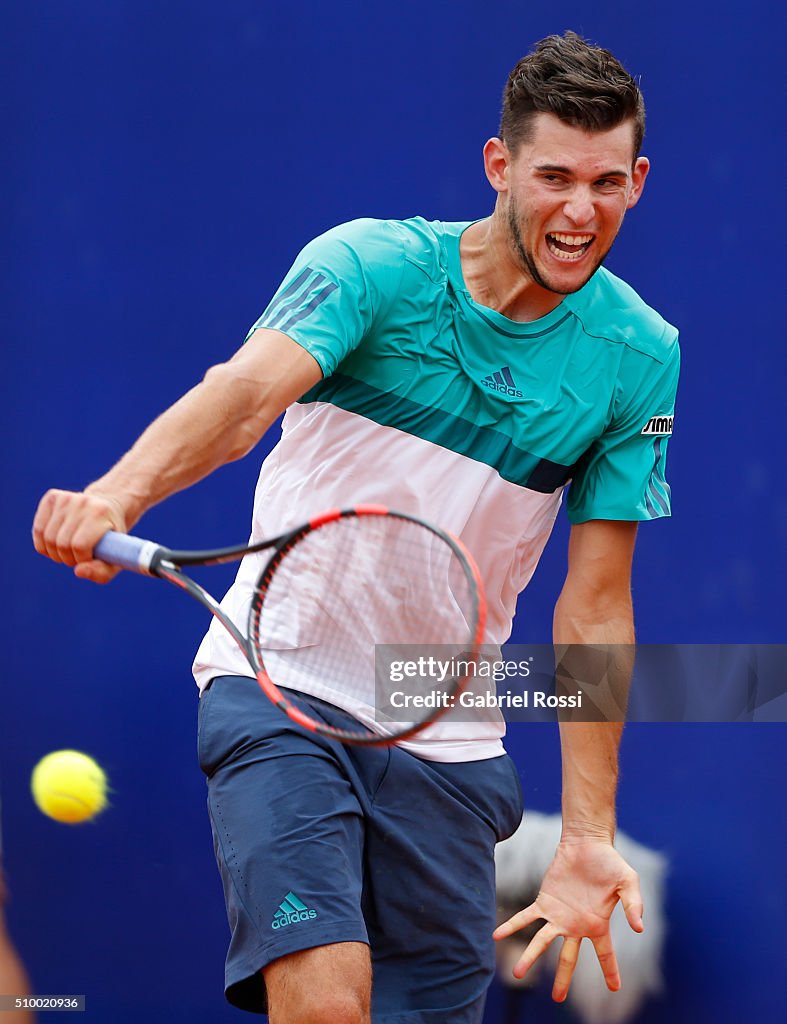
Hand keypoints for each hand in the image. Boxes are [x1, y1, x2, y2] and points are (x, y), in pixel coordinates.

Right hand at [32, 488, 128, 582]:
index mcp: (101, 512)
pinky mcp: (52, 497)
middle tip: (76, 558)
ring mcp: (65, 497)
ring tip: (67, 552)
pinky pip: (38, 529)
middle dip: (67, 558)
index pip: (79, 545)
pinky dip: (43, 544)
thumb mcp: (115, 558)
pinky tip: (55, 544)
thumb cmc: (112, 539)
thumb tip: (78, 571)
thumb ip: (101, 572)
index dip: (80, 559)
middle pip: (61, 543)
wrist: (108, 508)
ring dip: (54, 553)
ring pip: (47, 538)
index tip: (88, 559)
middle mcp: (82, 501)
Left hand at [493, 839, 643, 1001]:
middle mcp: (576, 925)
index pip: (605, 954)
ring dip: (529, 957)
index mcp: (597, 924)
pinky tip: (497, 935)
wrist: (586, 842)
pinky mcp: (544, 901)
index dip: (611, 971)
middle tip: (557, 999)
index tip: (615, 988)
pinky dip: (512, 926)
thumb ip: (634, 904)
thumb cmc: (609, 861)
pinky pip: (525, 917)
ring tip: (517, 975)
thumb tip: (639, 928)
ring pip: (542, 942)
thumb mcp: (629, 882)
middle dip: (562, 978)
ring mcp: (558, 914)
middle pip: (568, 958)